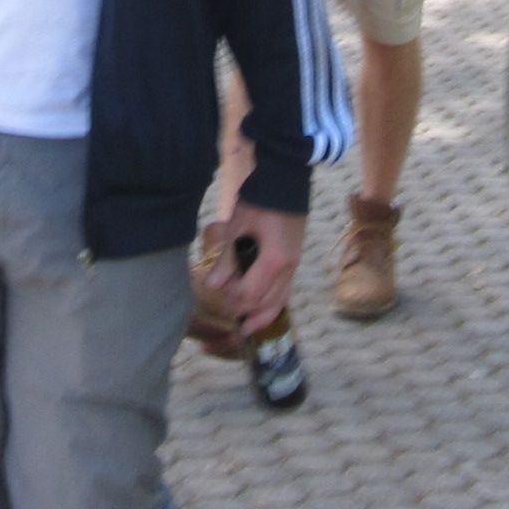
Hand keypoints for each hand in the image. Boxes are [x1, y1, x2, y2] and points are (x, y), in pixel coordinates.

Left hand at [214, 203, 307, 336]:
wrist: (284, 183)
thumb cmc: (258, 203)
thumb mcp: (237, 229)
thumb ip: (226, 260)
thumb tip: (214, 285)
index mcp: (273, 262)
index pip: (249, 295)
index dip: (232, 301)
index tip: (217, 300)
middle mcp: (288, 270)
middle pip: (266, 304)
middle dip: (246, 312)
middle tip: (227, 316)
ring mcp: (294, 267)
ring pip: (279, 302)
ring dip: (261, 315)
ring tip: (246, 326)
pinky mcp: (294, 262)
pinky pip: (284, 292)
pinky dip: (272, 304)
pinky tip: (260, 306)